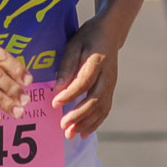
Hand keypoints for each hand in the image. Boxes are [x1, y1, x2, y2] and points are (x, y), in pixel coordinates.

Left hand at [52, 17, 119, 139]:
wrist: (111, 32)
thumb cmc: (89, 36)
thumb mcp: (74, 44)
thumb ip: (67, 65)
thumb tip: (58, 87)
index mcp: (97, 60)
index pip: (84, 81)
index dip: (70, 94)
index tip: (55, 104)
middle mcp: (108, 75)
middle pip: (95, 99)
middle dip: (79, 115)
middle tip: (63, 126)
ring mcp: (111, 83)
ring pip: (101, 108)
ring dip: (86, 123)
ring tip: (71, 134)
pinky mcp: (111, 89)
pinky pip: (105, 109)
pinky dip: (95, 122)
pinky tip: (84, 132)